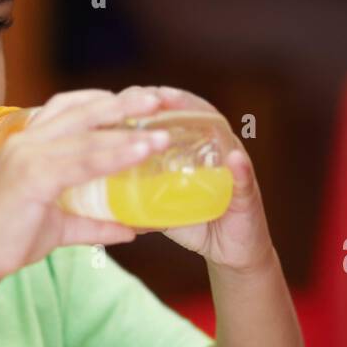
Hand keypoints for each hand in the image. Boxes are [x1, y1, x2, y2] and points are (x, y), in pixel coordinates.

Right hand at [0, 85, 173, 279]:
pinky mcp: (32, 177)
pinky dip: (114, 157)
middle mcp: (27, 141)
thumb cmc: (13, 239)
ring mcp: (28, 156)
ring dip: (128, 133)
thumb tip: (132, 229)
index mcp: (29, 142)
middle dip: (125, 103)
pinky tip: (140, 154)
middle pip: (83, 110)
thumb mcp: (61, 226)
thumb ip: (95, 223)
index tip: (144, 100)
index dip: (108, 100)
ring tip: (163, 134)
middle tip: (161, 100)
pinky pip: (81, 162)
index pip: (72, 107)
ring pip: (87, 136)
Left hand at [138, 85, 275, 272]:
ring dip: (202, 118)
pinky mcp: (248, 193)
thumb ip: (136, 195)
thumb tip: (98, 197)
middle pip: (197, 113)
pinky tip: (233, 159)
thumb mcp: (160, 205)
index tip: (128, 95)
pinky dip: (240, 168)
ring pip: (222, 135)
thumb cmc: (194, 222)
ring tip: (180, 106)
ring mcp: (234, 166)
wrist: (229, 251)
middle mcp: (217, 148)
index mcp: (196, 148)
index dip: (152, 101)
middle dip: (174, 100)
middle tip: (151, 94)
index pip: (175, 114)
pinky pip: (245, 178)